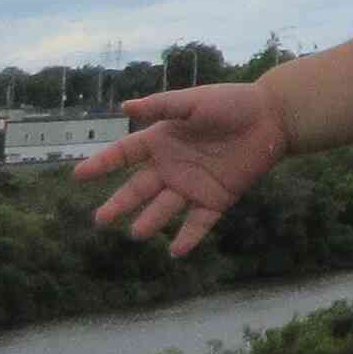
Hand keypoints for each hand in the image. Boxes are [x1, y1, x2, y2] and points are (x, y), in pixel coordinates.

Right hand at [75, 83, 290, 256]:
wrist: (274, 117)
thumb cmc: (233, 103)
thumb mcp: (195, 101)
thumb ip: (162, 106)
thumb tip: (124, 107)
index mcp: (162, 141)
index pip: (124, 154)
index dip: (102, 164)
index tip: (78, 175)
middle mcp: (172, 166)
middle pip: (139, 188)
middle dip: (119, 203)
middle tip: (101, 219)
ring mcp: (192, 185)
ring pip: (165, 207)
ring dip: (151, 220)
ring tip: (137, 233)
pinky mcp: (216, 198)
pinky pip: (199, 222)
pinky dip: (188, 237)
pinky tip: (176, 252)